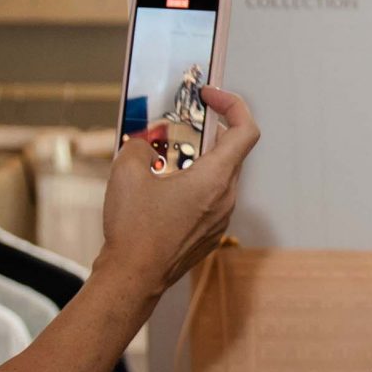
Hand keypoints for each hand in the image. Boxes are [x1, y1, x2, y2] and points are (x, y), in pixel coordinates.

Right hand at [100, 86, 259, 294]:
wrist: (135, 277)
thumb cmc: (134, 229)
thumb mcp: (126, 172)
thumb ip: (140, 145)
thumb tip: (147, 141)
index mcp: (215, 179)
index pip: (245, 131)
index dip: (233, 105)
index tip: (209, 95)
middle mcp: (226, 198)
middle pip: (231, 152)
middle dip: (207, 131)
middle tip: (179, 121)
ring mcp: (221, 217)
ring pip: (220, 176)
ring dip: (197, 158)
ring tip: (164, 154)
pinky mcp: (211, 232)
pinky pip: (210, 197)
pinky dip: (194, 182)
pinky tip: (163, 185)